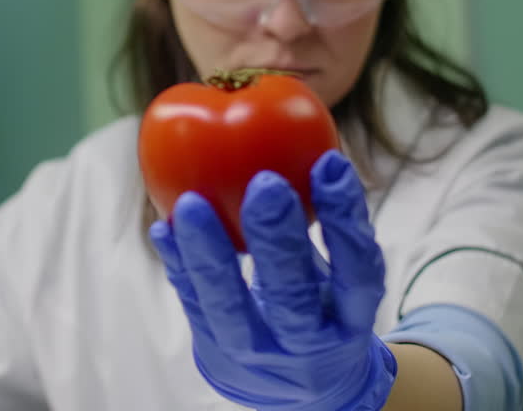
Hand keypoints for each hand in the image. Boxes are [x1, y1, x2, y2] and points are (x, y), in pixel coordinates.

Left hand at [149, 150, 396, 410]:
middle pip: (293, 296)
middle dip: (278, 239)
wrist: (299, 388)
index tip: (331, 161)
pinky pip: (194, 307)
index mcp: (352, 316)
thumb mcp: (343, 273)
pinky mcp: (216, 353)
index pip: (357, 269)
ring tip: (191, 203)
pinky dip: (179, 266)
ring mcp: (259, 354)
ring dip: (209, 254)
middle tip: (264, 181)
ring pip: (231, 308)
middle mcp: (309, 343)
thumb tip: (311, 137)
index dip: (347, 217)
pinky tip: (165, 226)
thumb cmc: (322, 302)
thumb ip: (332, 220)